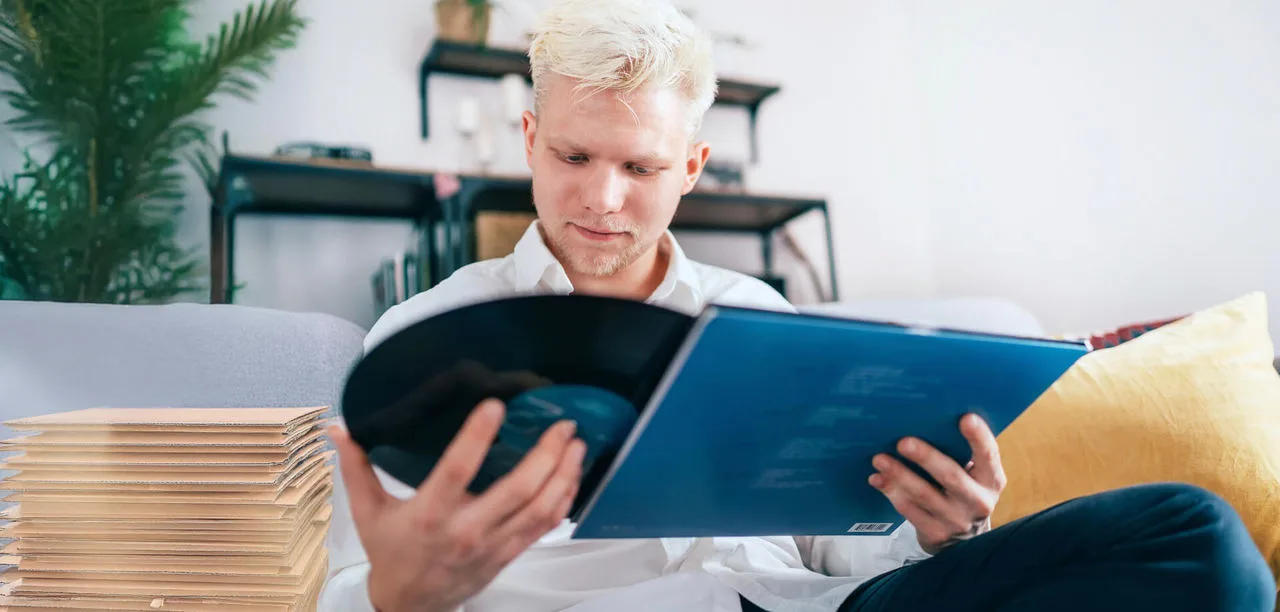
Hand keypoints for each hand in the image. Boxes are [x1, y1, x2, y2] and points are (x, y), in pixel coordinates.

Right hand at [329, 399, 585, 611]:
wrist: (410, 606)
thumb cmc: (392, 553)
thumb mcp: (367, 512)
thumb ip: (356, 468)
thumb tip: (340, 428)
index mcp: (430, 514)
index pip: (456, 470)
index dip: (477, 437)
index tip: (495, 406)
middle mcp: (466, 529)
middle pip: (516, 490)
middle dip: (545, 454)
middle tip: (562, 423)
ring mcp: (493, 544)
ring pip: (539, 508)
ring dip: (564, 475)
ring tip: (576, 444)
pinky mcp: (509, 553)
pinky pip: (545, 526)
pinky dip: (563, 500)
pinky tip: (572, 476)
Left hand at [868, 413, 1006, 554]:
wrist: (962, 540)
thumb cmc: (962, 492)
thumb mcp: (973, 475)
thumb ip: (959, 453)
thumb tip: (925, 418)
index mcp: (991, 480)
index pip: (989, 455)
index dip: (979, 437)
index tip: (965, 418)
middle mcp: (979, 501)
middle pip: (952, 476)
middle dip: (926, 457)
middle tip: (903, 442)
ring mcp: (957, 520)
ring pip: (924, 495)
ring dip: (899, 475)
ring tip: (880, 459)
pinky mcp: (936, 534)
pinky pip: (910, 511)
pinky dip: (891, 492)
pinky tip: (877, 479)